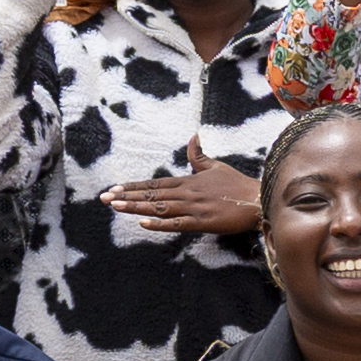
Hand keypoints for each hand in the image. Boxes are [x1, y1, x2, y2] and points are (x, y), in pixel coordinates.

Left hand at [106, 161, 260, 235]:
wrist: (257, 199)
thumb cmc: (237, 184)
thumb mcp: (215, 166)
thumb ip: (198, 155)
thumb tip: (192, 136)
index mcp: (188, 181)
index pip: (154, 184)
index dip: (133, 186)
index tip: (114, 188)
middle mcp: (186, 193)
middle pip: (151, 195)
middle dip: (126, 196)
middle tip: (104, 198)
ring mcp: (193, 208)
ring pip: (159, 207)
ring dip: (136, 206)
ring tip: (115, 207)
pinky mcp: (202, 222)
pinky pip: (177, 223)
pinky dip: (159, 224)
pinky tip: (143, 223)